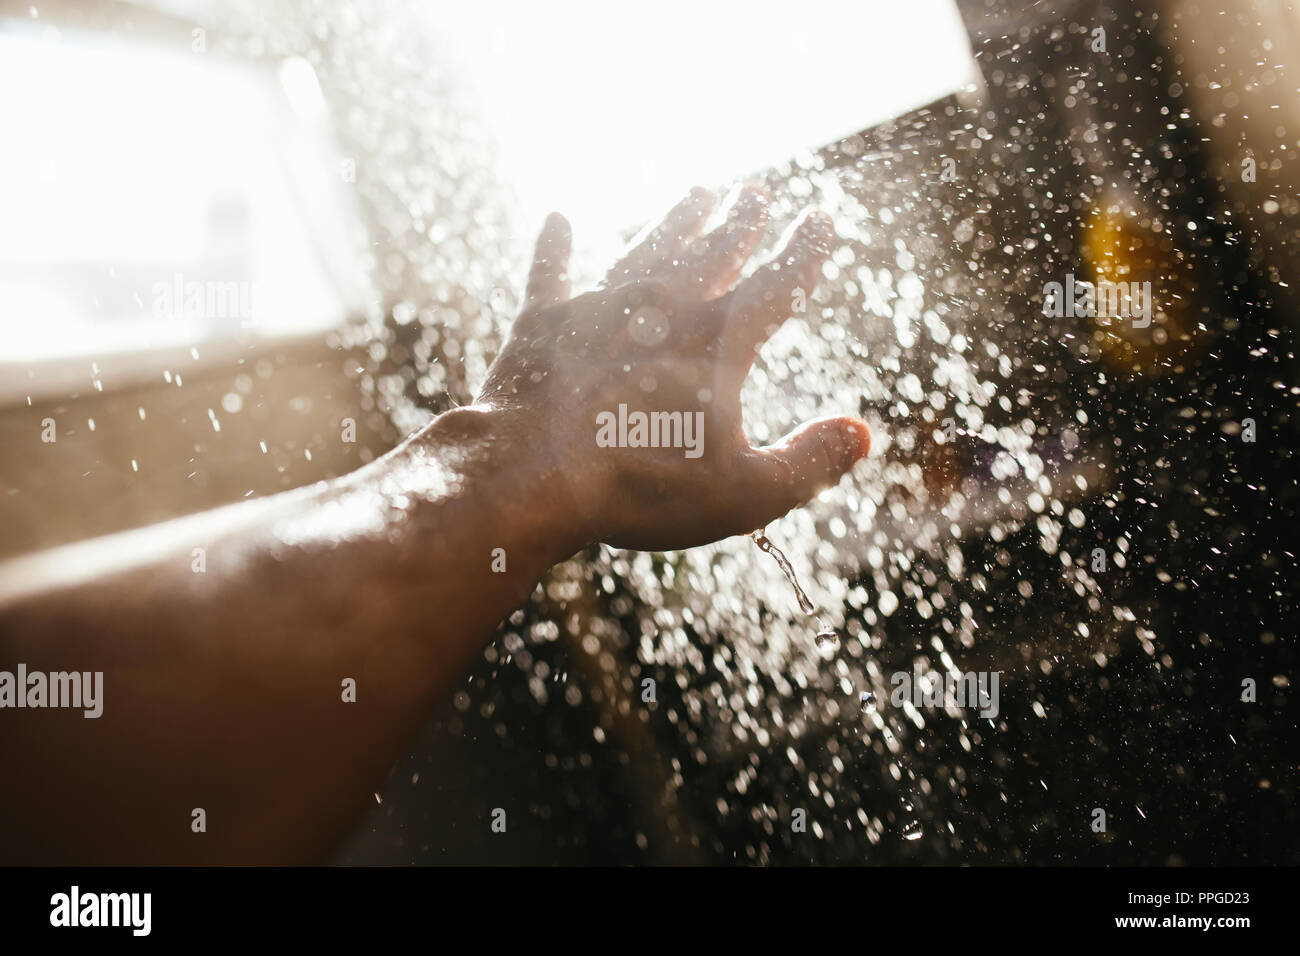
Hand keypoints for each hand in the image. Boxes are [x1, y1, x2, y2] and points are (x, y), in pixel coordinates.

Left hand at [472, 184, 870, 551]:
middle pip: (712, 252)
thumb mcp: (746, 492)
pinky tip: (556, 219)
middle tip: (755, 191)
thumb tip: (861, 434)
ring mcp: (597, 308)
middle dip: (739, 221)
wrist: (531, 473)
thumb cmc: (644, 485)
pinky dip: (554, 248)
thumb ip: (809, 462)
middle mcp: (662, 307)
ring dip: (673, 221)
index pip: (777, 283)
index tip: (822, 216)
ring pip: (646, 249)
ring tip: (697, 193)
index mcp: (718, 340)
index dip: (805, 250)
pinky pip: (550, 274)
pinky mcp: (541, 324)